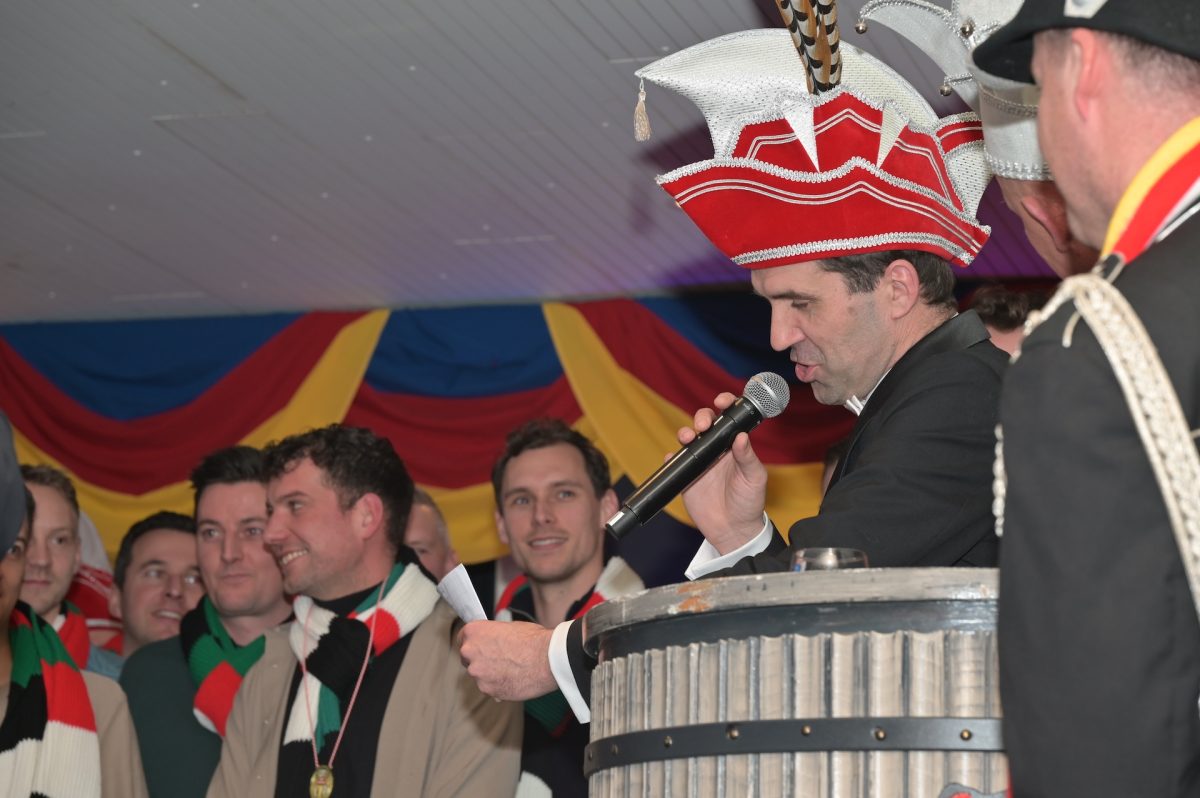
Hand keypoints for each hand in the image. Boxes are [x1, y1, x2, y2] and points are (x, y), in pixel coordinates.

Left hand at [458, 620, 556, 700]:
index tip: (480, 647)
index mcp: (474, 631)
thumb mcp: (510, 627)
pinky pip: (489, 688)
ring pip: (479, 675)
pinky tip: (513, 679)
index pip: (462, 637)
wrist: (547, 659)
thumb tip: (493, 641)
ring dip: (489, 674)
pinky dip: (498, 686)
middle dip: (480, 659)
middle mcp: (470, 651)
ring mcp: (477, 673)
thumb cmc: (533, 640)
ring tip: (511, 670)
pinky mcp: (487, 689)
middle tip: (498, 660)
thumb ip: (493, 635)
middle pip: (467, 658)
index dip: (474, 642)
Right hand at [679, 392, 768, 554]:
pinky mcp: (686, 476)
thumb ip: (748, 457)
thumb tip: (741, 436)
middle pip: (705, 422)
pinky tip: (673, 457)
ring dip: (685, 432)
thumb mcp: (754, 479)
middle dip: (702, 416)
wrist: (733, 531)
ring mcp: (701, 461)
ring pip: (688, 437)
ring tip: (687, 437)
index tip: (722, 401)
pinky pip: (675, 461)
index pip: (730, 418)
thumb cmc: (749, 503)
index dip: (725, 404)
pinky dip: (671, 457)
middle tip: (703, 425)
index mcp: (735, 445)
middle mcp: (717, 449)